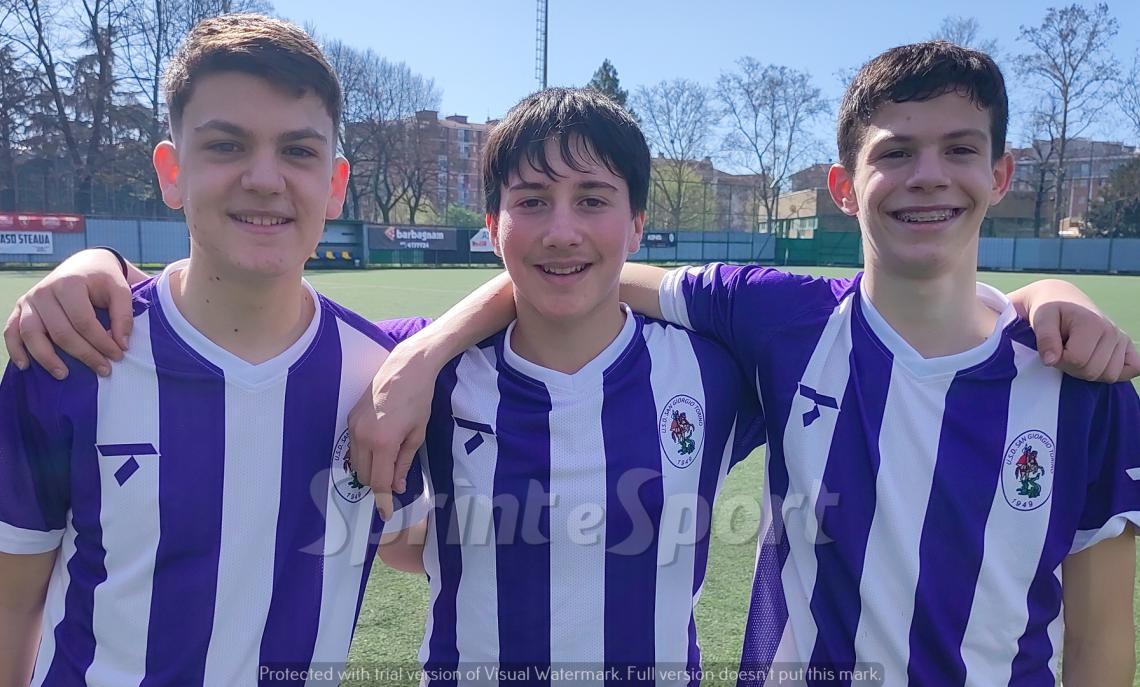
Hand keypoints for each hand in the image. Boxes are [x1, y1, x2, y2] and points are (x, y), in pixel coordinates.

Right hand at [3, 249, 133, 378]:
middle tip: (103, 370)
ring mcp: (30, 300)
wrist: (85, 264)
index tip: (118, 356)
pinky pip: (11, 331)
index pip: (84, 322)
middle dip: (84, 354)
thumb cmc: (103, 279)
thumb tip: (121, 344)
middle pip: (61, 332)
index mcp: (70, 284)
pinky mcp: (21, 308)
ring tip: (64, 375)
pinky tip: (25, 366)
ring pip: (31, 334)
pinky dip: (15, 349)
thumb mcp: (120, 290)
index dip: (101, 342)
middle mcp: (44, 291)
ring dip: (46, 358)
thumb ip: (124, 315)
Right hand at [348, 341, 438, 519]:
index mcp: (383, 443)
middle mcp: (362, 437)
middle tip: (393, 482)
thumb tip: (396, 487)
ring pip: (355, 463)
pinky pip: (353, 447)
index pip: (378, 482)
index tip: (386, 514)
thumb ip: (404, 463)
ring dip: (369, 470)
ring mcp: (353, 426)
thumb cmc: (418, 400)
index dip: (382, 501)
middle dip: (376, 484)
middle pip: (364, 476)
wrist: (406, 368)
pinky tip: (378, 448)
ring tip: (386, 464)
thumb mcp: (417, 434)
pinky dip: (364, 455)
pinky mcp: (350, 418)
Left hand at [1031, 301, 1138, 382]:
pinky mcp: (1127, 346)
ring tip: (1077, 355)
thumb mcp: (1041, 319)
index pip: (1076, 360)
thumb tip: (1051, 361)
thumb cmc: (1051, 311)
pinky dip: (1116, 372)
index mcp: (1092, 324)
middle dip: (1071, 368)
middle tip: (1063, 352)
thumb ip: (1045, 339)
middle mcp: (1112, 331)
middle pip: (1092, 371)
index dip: (1059, 360)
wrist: (1063, 299)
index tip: (1052, 349)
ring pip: (1109, 375)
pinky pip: (1133, 369)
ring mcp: (1122, 339)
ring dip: (1089, 372)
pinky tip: (1098, 362)